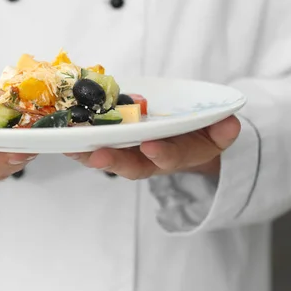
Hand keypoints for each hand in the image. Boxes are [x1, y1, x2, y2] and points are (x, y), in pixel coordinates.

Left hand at [65, 116, 240, 179]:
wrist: (186, 141)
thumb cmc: (198, 133)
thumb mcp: (216, 133)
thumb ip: (223, 131)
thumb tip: (230, 124)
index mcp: (177, 156)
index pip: (170, 158)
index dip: (162, 154)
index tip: (151, 146)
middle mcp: (151, 160)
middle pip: (132, 166)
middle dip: (115, 161)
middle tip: (97, 153)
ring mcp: (131, 154)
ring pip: (109, 157)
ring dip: (88, 152)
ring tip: (69, 144)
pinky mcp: (112, 146)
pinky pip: (93, 147)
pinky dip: (76, 145)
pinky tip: (60, 138)